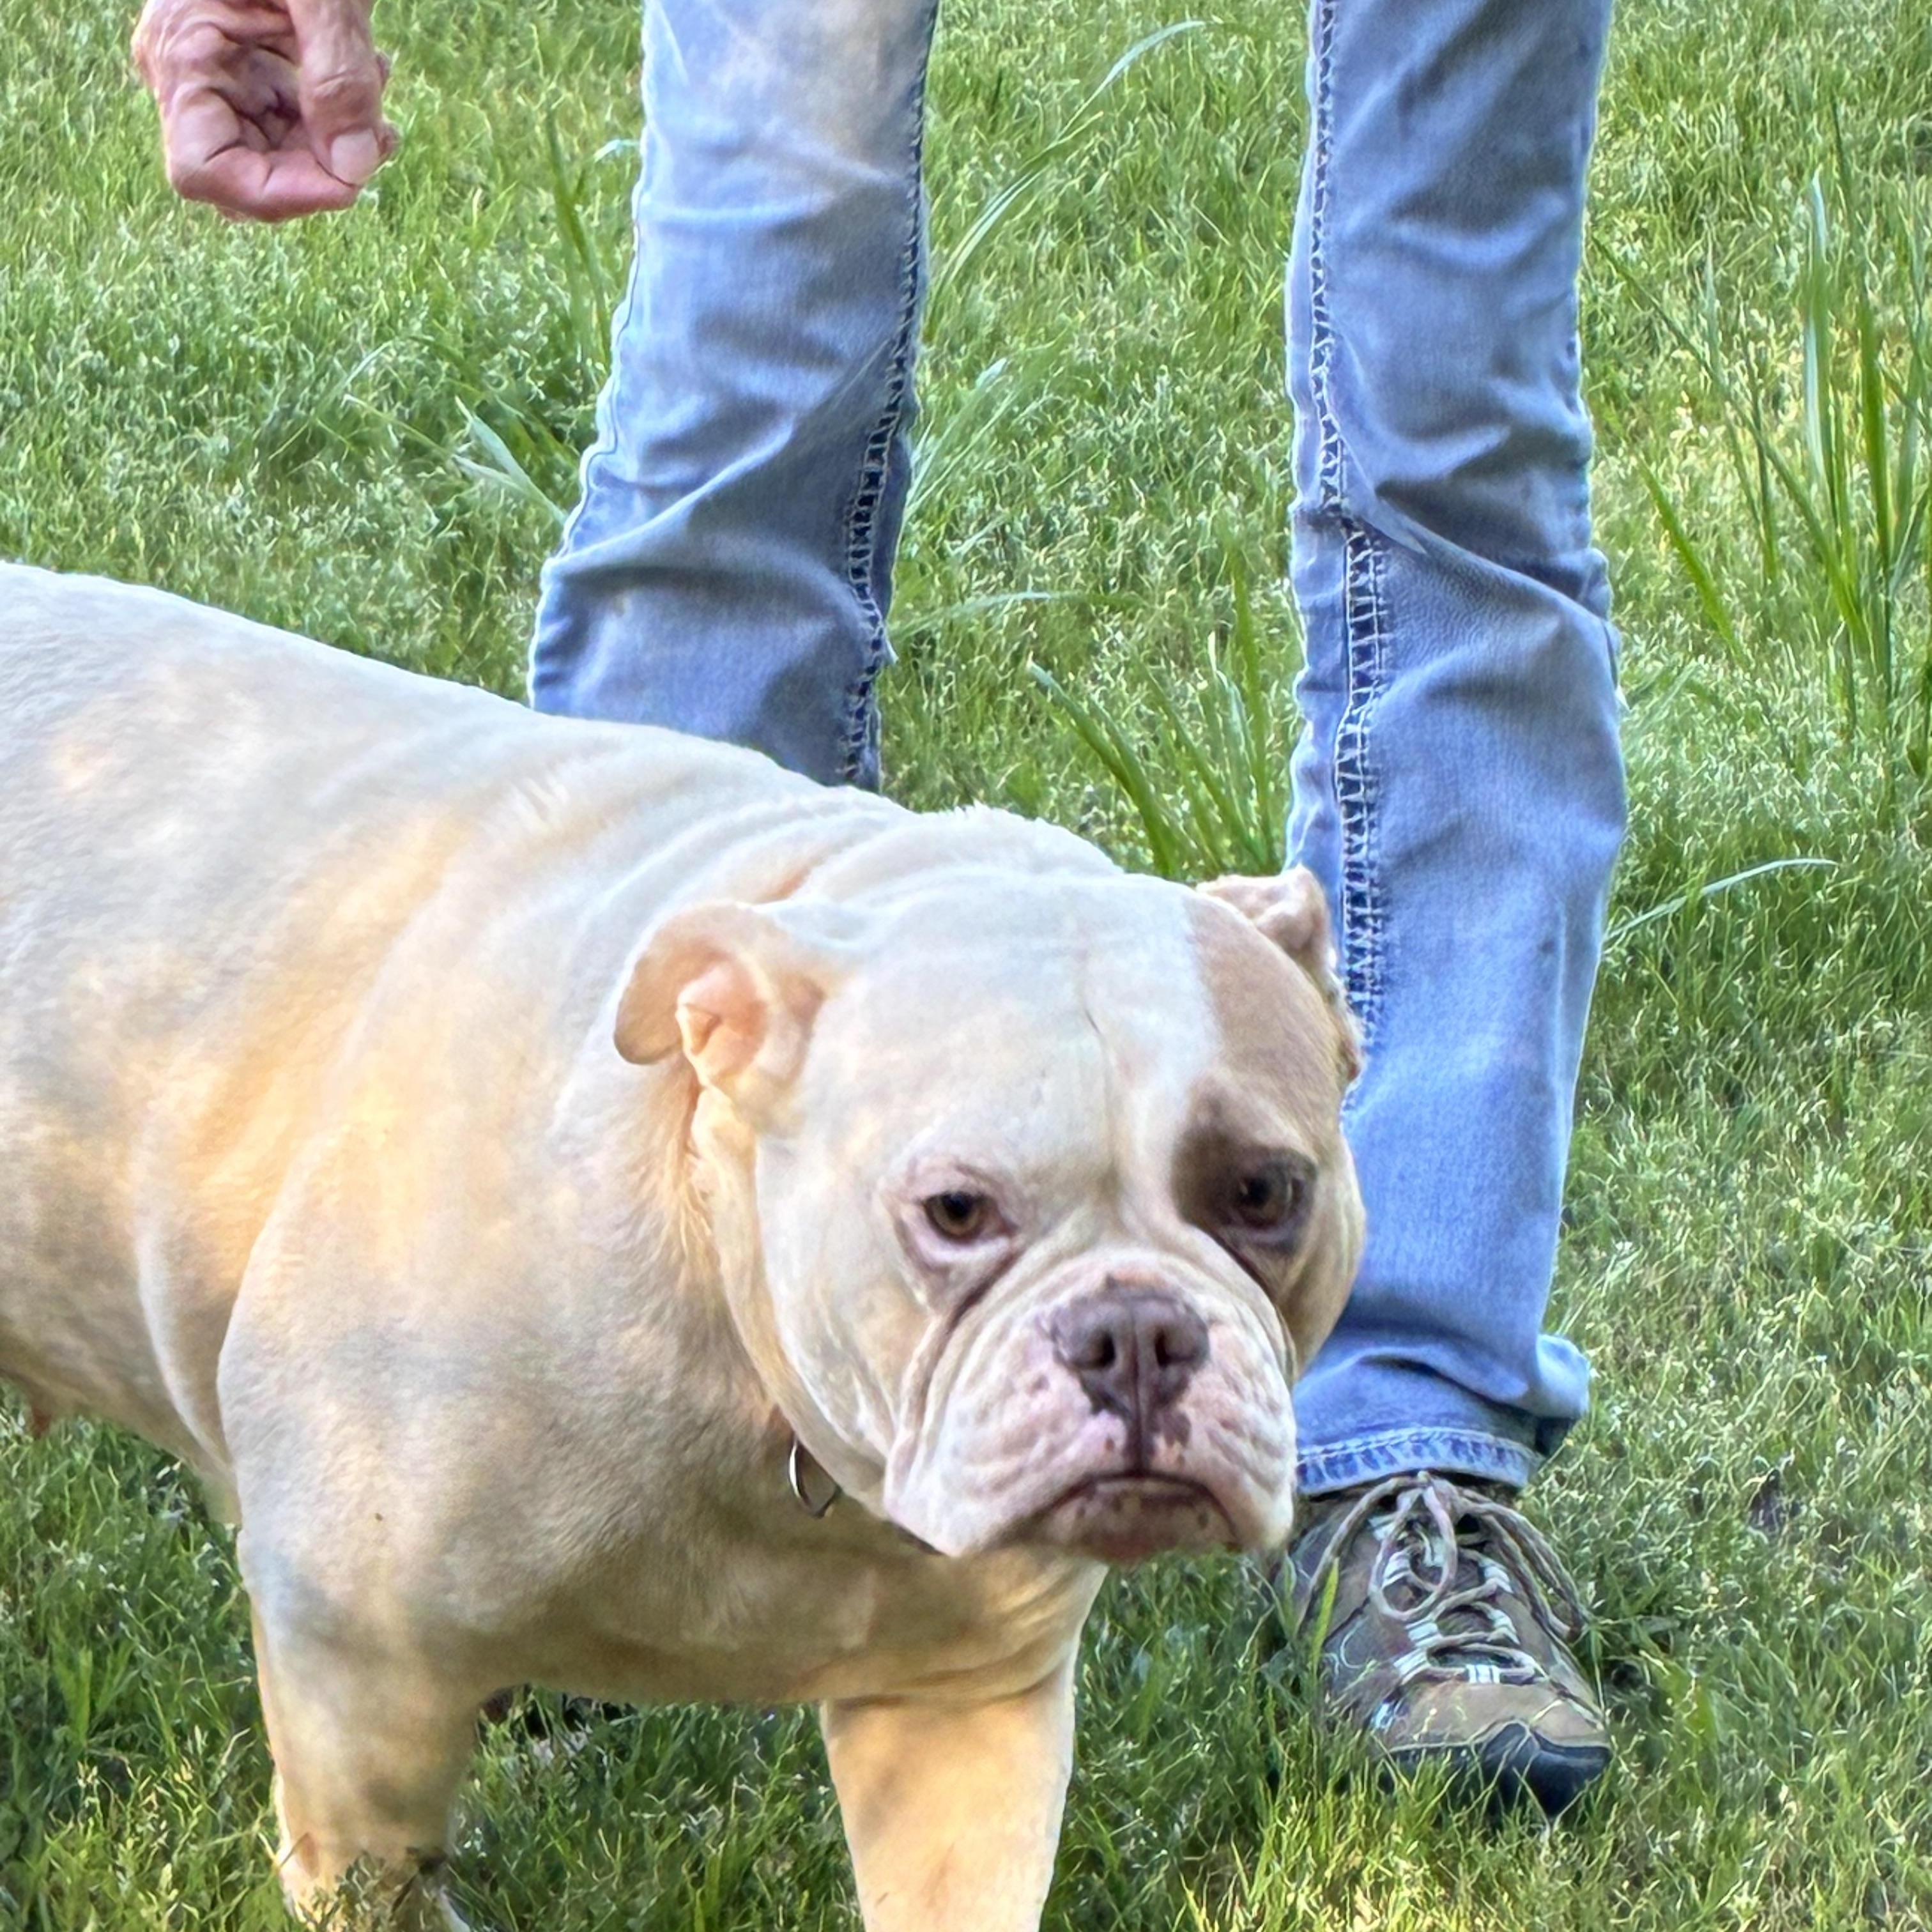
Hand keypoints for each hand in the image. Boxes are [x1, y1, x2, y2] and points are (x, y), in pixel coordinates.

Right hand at [133, 0, 395, 220]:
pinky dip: (338, 118)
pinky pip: (291, 126)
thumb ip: (339, 78)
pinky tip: (368, 69)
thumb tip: (356, 169)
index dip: (275, 195)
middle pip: (248, 176)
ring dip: (338, 145)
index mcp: (181, 54)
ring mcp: (219, 74)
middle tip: (380, 130)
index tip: (349, 180)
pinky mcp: (252, 69)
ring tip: (377, 80)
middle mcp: (189, 75)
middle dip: (320, 169)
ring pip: (277, 159)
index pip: (204, 173)